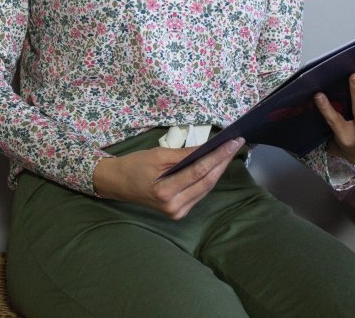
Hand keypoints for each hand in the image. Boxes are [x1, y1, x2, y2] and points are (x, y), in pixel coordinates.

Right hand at [93, 138, 244, 219]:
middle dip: (223, 162)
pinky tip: (216, 165)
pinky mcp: (179, 213)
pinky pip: (199, 193)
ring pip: (206, 189)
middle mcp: (174, 206)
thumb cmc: (134, 165)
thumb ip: (183, 154)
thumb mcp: (157, 155)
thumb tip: (207, 148)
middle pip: (207, 182)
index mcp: (166, 191)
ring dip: (219, 170)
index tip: (232, 142)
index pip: (200, 171)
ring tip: (229, 152)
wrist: (118, 184)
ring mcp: (177, 212)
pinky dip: (208, 178)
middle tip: (236, 144)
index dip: (219, 156)